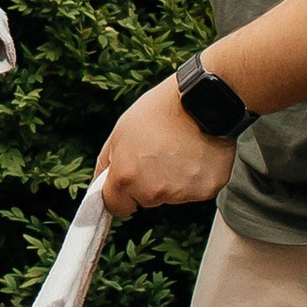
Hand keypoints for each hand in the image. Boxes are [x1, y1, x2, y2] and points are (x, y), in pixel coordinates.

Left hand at [96, 76, 238, 217]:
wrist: (200, 100)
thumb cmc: (159, 111)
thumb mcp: (120, 131)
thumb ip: (107, 163)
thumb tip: (100, 186)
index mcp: (126, 178)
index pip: (116, 207)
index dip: (121, 195)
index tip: (128, 182)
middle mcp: (152, 191)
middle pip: (146, 201)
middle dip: (149, 184)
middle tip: (158, 154)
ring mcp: (181, 194)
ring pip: (172, 197)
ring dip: (173, 181)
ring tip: (179, 150)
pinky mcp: (206, 191)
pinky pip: (195, 192)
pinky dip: (195, 178)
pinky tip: (196, 155)